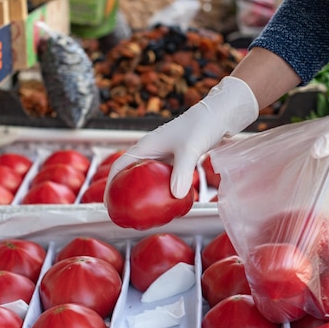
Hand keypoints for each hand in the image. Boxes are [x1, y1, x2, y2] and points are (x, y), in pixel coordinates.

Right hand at [104, 76, 258, 200]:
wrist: (219, 115)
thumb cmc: (202, 125)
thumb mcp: (189, 149)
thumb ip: (182, 172)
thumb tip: (176, 196)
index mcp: (146, 146)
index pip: (119, 166)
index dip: (110, 185)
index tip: (108, 203)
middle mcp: (151, 150)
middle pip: (130, 174)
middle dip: (124, 192)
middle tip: (123, 212)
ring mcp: (164, 155)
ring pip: (147, 177)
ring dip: (142, 192)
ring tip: (142, 211)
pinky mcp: (176, 159)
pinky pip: (162, 177)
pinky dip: (161, 189)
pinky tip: (168, 201)